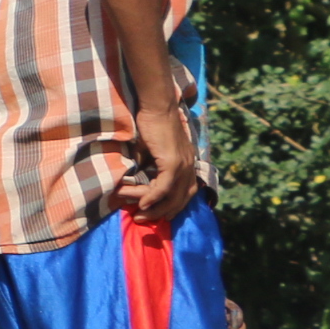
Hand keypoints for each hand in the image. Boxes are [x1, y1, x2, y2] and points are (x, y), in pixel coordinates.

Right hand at [120, 106, 201, 224]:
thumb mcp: (152, 149)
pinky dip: (153, 198)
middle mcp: (190, 166)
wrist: (157, 107)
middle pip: (182, 199)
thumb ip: (150, 163)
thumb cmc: (153, 123)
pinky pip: (164, 187)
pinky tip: (142, 204)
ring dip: (157, 210)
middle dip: (164, 213)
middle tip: (146, 221)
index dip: (174, 206)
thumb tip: (139, 175)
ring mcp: (183, 165)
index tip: (158, 214)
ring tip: (141, 217)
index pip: (187, 192)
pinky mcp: (172, 162)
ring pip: (173, 196)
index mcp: (188, 163)